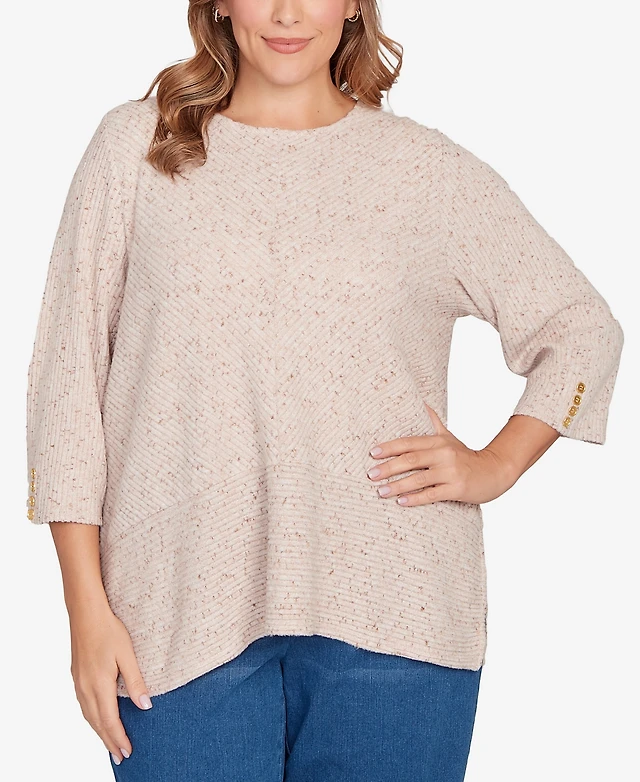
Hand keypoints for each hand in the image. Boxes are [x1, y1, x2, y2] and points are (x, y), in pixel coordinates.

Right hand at [69, 602, 152, 764]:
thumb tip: (145, 706)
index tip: (128, 752)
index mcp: (99, 685)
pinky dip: (92, 718)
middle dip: (109, 741)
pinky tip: (98, 719)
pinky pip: (84, 706)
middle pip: (97, 723)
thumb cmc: (109, 630)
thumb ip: (136, 681)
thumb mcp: (128, 654)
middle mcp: (86, 688)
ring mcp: (79, 683)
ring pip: (88, 716)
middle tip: (120, 757)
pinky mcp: (77, 676)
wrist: (86, 614)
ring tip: (110, 743)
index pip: (110, 721)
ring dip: (100, 732)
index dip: (119, 738)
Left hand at [366, 401, 517, 505]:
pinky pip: (432, 494)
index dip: (390, 447)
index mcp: (438, 441)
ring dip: (397, 486)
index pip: (409, 442)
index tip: (373, 453)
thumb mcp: (449, 437)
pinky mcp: (457, 488)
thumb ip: (433, 422)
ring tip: (381, 491)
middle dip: (388, 468)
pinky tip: (401, 502)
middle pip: (410, 460)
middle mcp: (443, 454)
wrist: (494, 471)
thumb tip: (421, 402)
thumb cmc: (466, 456)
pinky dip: (416, 498)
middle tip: (371, 474)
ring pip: (419, 478)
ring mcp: (450, 472)